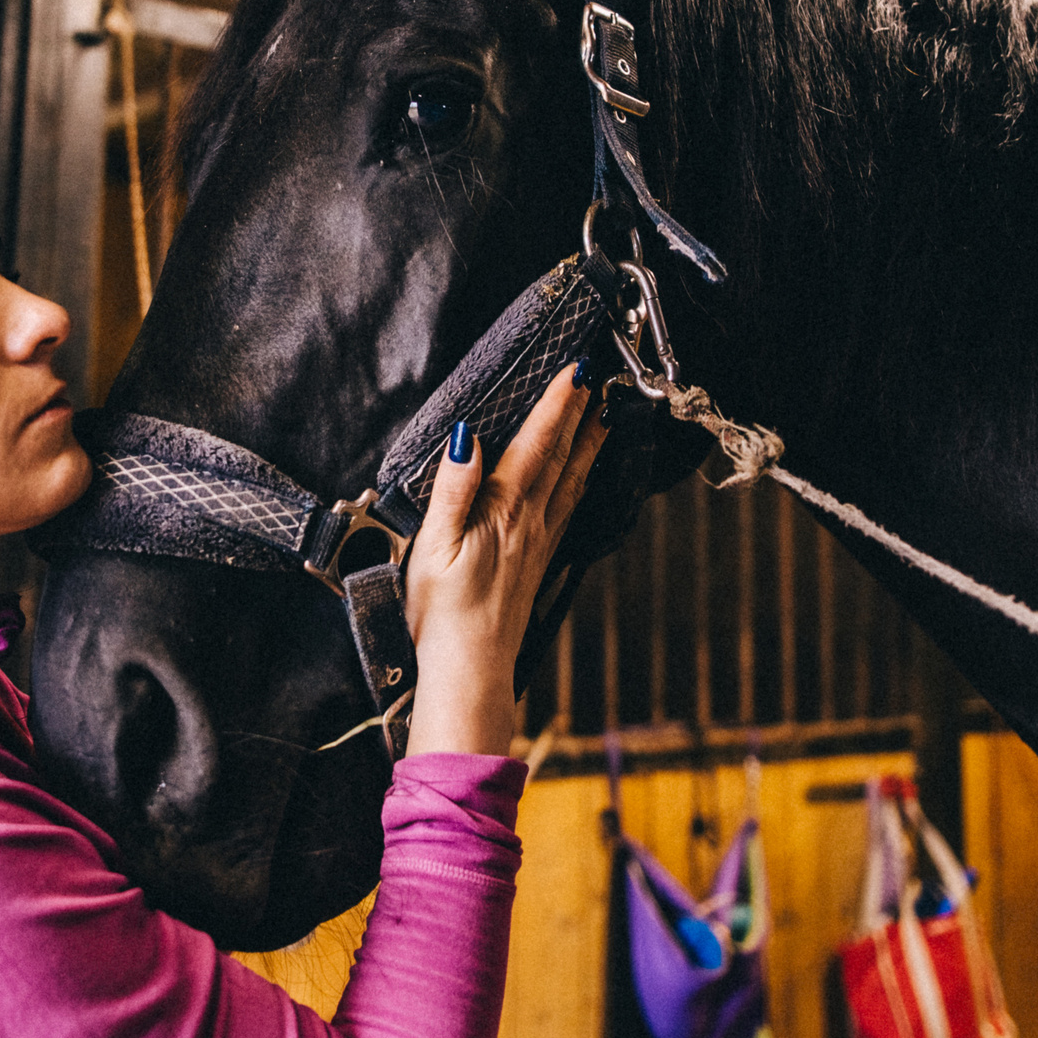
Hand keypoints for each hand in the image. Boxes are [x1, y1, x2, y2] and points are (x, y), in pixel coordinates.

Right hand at [401, 363, 609, 757]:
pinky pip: (568, 509)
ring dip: (588, 446)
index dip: (557, 405)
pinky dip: (580, 483)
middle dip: (579, 415)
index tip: (577, 370)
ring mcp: (539, 542)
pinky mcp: (539, 562)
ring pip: (571, 482)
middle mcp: (530, 522)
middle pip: (561, 457)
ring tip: (604, 418)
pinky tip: (583, 478)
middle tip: (599, 380)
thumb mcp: (433, 545)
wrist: (470, 668)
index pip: (535, 444)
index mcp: (503, 510)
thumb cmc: (443, 612)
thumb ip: (453, 488)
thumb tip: (466, 438)